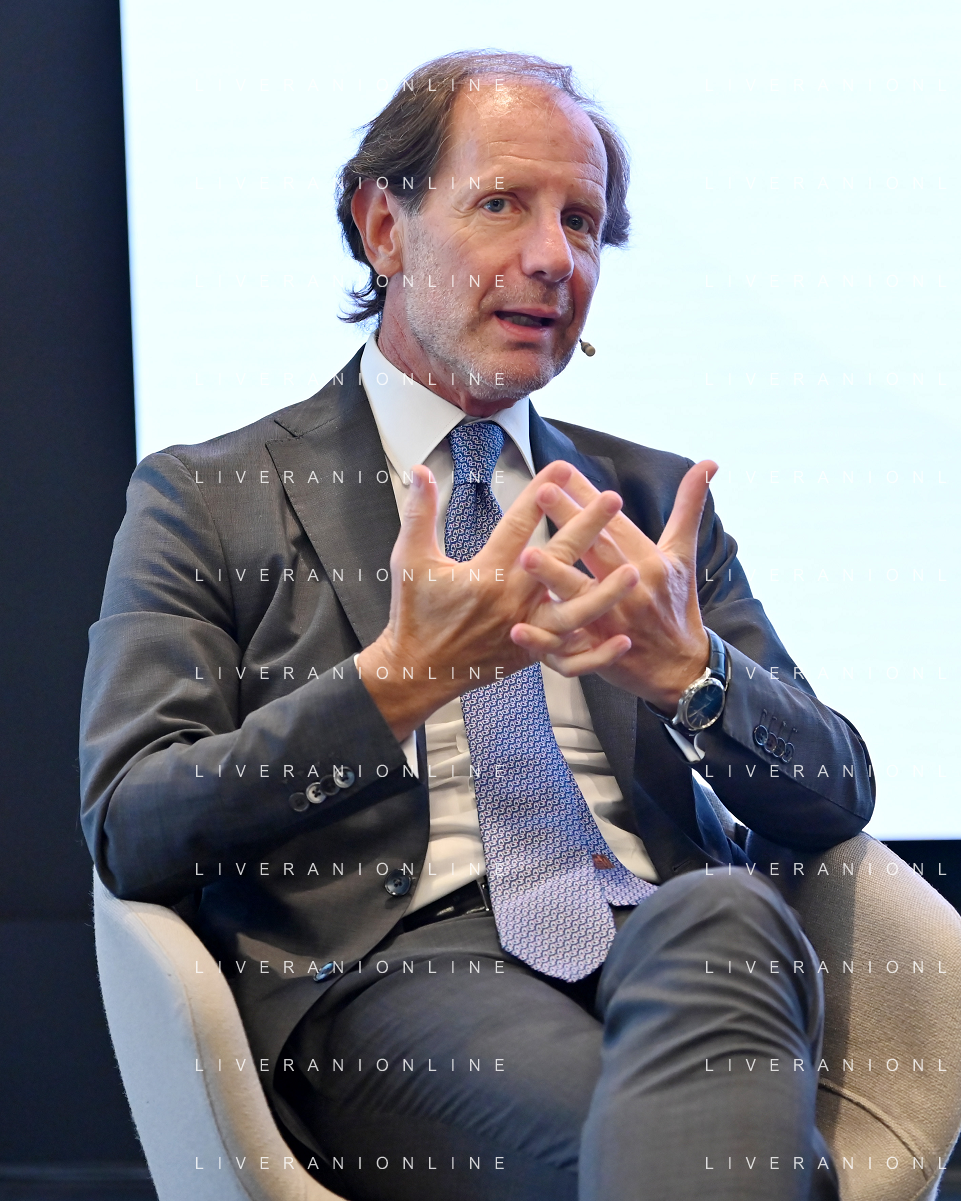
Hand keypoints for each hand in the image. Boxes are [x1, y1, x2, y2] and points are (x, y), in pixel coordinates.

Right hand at [357, 461, 639, 740]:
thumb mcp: (409, 559)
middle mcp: (511, 601)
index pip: (518, 524)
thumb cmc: (414, 614)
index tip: (561, 468)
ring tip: (633, 571)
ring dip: (605, 592)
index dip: (540, 493)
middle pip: (557, 560)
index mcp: (485, 574)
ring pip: (573, 613)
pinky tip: (622, 638)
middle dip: (587, 526)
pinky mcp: (531, 655)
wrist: (417, 670)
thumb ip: (419, 512)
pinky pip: (570, 657)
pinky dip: (597, 652)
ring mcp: (525, 631)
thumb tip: (420, 471)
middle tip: (613, 499)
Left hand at [510, 460, 718, 711]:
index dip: (590, 498)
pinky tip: (516, 629)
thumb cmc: (677, 605)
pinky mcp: (597, 652)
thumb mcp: (684, 555)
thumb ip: (688, 507)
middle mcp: (631, 589)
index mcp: (649, 562)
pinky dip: (542, 640)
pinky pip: (566, 647)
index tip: (564, 472)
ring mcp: (613, 622)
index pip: (614, 524)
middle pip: (596, 551)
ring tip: (525, 555)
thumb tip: (708, 463)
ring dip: (553, 576)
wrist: (681, 667)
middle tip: (542, 493)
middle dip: (570, 522)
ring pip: (581, 597)